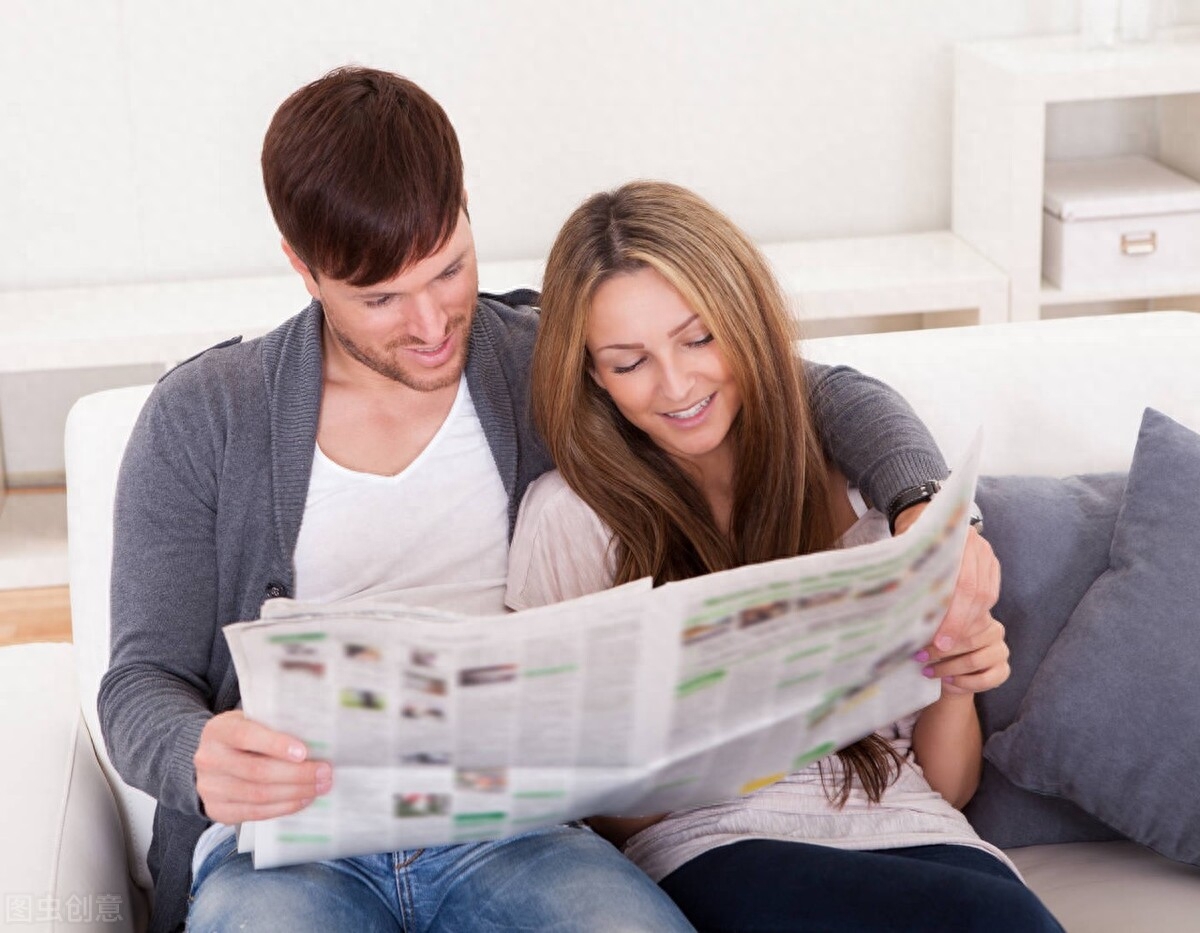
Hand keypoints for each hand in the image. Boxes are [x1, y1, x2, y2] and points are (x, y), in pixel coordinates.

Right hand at [193, 710, 331, 823]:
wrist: (213, 758)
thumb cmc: (244, 735)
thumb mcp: (252, 721)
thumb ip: (274, 726)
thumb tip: (317, 738)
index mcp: (218, 731)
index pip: (246, 736)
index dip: (276, 745)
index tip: (304, 752)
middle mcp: (209, 759)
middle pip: (257, 771)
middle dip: (297, 774)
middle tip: (324, 772)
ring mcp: (210, 788)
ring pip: (258, 795)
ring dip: (295, 793)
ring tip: (319, 787)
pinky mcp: (216, 810)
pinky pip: (254, 813)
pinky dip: (283, 807)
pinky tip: (302, 800)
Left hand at [894, 504, 999, 654]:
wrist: (922, 512)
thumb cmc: (908, 536)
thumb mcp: (903, 551)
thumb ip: (905, 575)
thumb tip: (893, 608)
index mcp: (956, 539)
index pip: (964, 586)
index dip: (954, 618)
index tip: (940, 642)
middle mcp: (977, 545)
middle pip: (978, 594)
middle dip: (961, 625)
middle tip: (942, 648)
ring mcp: (987, 554)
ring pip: (986, 596)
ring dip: (969, 622)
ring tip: (949, 642)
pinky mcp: (991, 564)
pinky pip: (990, 593)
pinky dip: (975, 613)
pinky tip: (960, 627)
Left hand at [917, 613, 1009, 697]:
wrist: (953, 673)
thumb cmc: (944, 646)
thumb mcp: (938, 632)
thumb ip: (936, 626)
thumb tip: (922, 623)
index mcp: (981, 614)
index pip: (965, 619)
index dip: (944, 630)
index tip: (924, 640)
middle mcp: (995, 631)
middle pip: (968, 641)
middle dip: (940, 651)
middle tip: (920, 656)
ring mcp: (1001, 651)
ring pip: (973, 661)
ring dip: (947, 668)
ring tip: (929, 671)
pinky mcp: (1003, 670)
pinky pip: (983, 679)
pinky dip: (962, 682)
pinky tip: (947, 680)